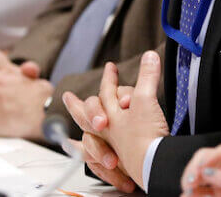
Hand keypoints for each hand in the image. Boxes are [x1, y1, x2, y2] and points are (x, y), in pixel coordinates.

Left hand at [65, 51, 168, 188]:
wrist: (152, 165)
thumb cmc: (144, 137)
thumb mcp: (145, 100)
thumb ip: (146, 77)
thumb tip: (149, 55)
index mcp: (110, 114)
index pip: (106, 92)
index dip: (109, 78)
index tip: (110, 67)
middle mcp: (107, 130)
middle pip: (87, 114)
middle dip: (78, 105)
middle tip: (68, 97)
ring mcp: (112, 145)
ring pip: (89, 134)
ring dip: (81, 127)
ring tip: (69, 122)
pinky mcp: (119, 160)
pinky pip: (95, 155)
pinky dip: (86, 150)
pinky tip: (78, 148)